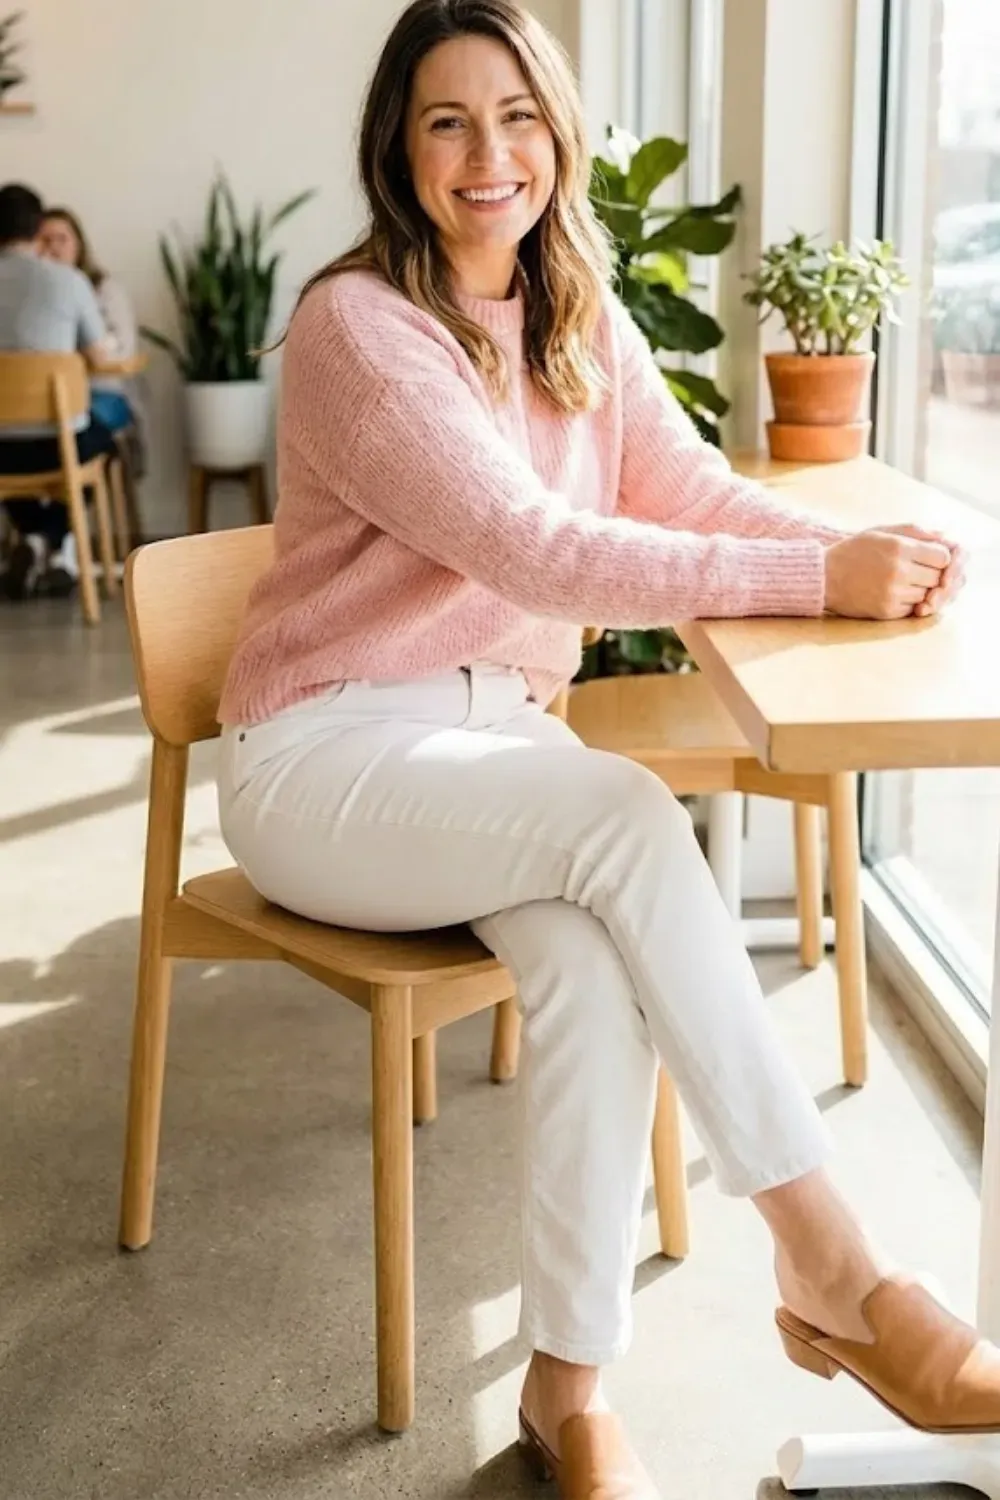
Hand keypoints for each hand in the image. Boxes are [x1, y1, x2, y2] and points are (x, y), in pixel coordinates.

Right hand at [823, 526, 952, 619]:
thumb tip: (945, 538)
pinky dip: (907, 602)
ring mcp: (893, 593)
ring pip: (926, 595)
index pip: (943, 557)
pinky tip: (892, 593)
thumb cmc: (854, 551)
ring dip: (919, 590)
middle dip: (930, 575)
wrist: (822, 577)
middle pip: (938, 577)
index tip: (928, 558)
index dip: (939, 558)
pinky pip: (912, 608)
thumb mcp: (881, 532)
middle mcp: (898, 570)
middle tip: (914, 571)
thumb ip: (915, 531)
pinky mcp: (886, 611)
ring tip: (900, 581)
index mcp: (899, 547)